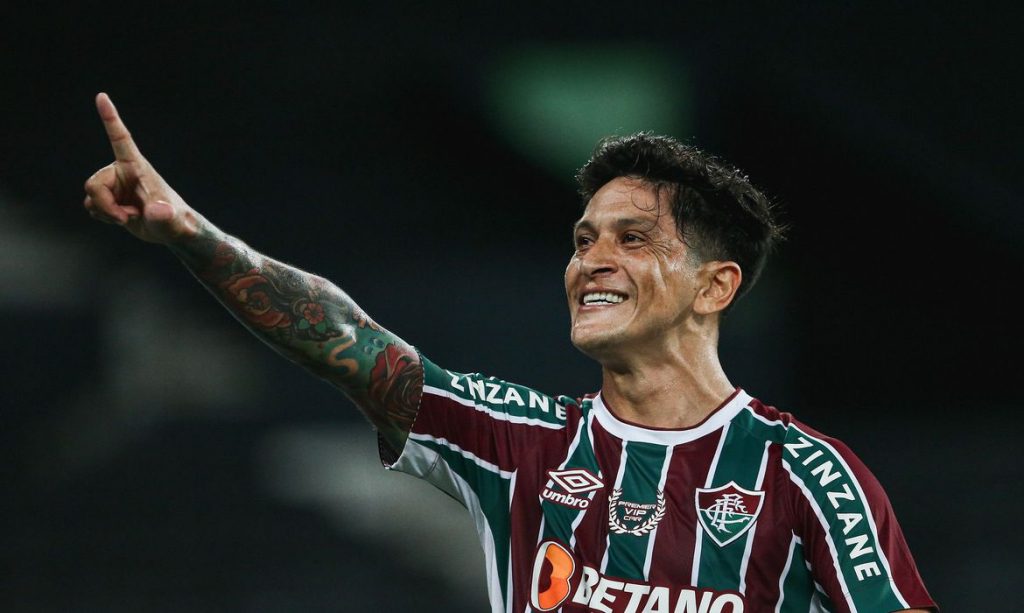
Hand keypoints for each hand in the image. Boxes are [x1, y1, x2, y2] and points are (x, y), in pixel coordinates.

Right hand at [83, 93, 198, 243]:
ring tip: (130, 216)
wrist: (170, 231)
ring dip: (107, 213)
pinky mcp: (108, 199)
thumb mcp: (169, 219)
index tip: (102, 96)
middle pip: (92, 185)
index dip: (110, 118)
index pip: (120, 139)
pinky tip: (123, 218)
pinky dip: (105, 217)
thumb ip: (163, 214)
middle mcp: (121, 172)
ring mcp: (114, 186)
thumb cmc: (175, 220)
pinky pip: (92, 208)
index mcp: (136, 166)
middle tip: (125, 218)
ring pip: (90, 198)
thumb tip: (158, 211)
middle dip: (105, 206)